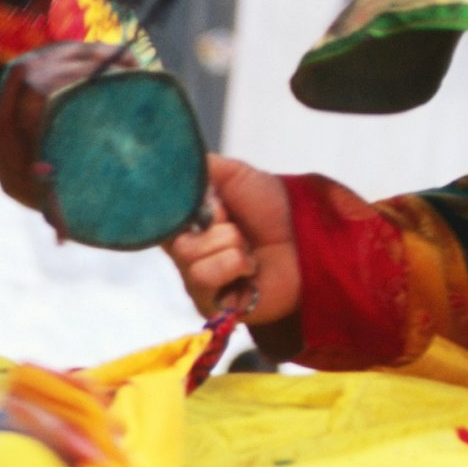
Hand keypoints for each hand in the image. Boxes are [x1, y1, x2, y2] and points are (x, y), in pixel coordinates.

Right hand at [168, 156, 299, 330]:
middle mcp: (186, 255)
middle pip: (179, 244)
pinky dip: (234, 267)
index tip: (219, 206)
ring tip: (249, 251)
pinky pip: (205, 282)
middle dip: (219, 230)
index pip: (162, 220)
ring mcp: (198, 282)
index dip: (191, 210)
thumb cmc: (271, 209)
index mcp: (185, 225)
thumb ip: (200, 167)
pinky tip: (250, 269)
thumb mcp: (234, 175)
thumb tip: (172, 161)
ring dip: (231, 249)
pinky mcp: (212, 305)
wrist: (305, 238)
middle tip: (240, 229)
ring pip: (192, 263)